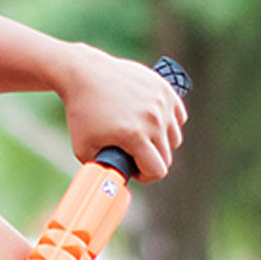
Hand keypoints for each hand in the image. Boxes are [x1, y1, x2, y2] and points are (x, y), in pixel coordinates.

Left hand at [58, 46, 186, 181]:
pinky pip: (178, 116)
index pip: (158, 170)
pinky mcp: (164, 89)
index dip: (145, 176)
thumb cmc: (82, 112)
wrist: (84, 74)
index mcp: (135, 135)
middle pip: (167, 156)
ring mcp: (161, 102)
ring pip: (174, 137)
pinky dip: (168, 122)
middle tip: (133, 154)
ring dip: (161, 143)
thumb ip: (102, 169)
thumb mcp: (83, 149)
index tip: (133, 169)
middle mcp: (153, 119)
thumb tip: (114, 186)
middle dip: (150, 160)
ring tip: (142, 138)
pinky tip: (152, 122)